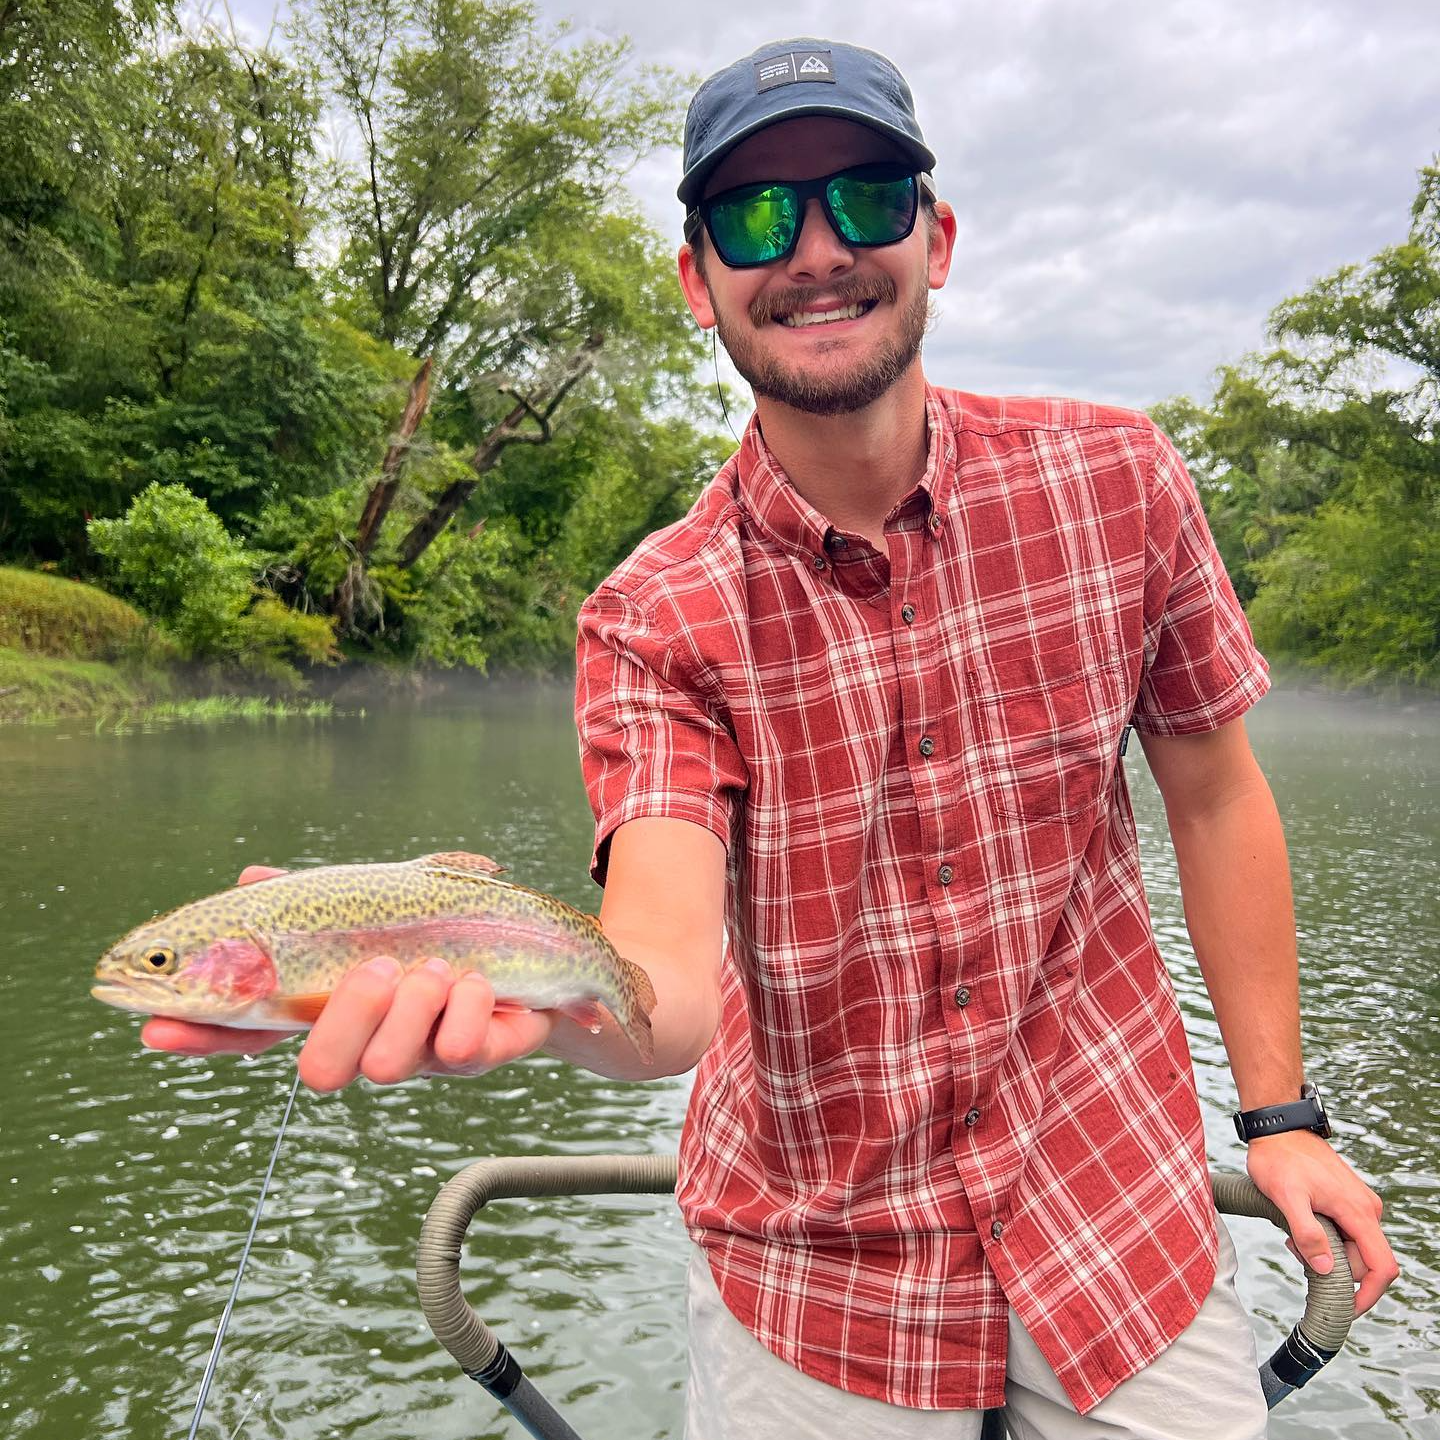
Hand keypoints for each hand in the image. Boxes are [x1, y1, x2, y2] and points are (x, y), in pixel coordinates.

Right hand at [141, 865, 554, 1088]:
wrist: (548, 955)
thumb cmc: (447, 931)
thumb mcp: (380, 904)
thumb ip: (315, 899)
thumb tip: (250, 878)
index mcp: (336, 1007)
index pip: (254, 1033)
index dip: (203, 1034)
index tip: (151, 1025)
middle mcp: (372, 1044)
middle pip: (320, 1073)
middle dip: (347, 1017)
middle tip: (378, 968)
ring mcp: (427, 1059)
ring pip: (391, 1065)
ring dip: (413, 1004)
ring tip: (439, 965)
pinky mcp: (484, 1056)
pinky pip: (465, 1050)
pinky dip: (472, 1003)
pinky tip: (484, 980)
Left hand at [1244, 1130, 1398, 1314]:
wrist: (1277, 1128)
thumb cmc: (1278, 1158)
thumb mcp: (1286, 1196)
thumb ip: (1307, 1232)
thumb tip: (1326, 1268)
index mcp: (1359, 1212)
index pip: (1382, 1267)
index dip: (1368, 1295)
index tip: (1345, 1309)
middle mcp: (1367, 1210)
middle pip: (1365, 1262)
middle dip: (1335, 1269)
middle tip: (1296, 1250)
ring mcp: (1358, 1204)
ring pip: (1353, 1248)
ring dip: (1327, 1253)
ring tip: (1292, 1234)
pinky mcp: (1347, 1200)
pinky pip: (1345, 1233)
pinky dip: (1325, 1239)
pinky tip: (1299, 1224)